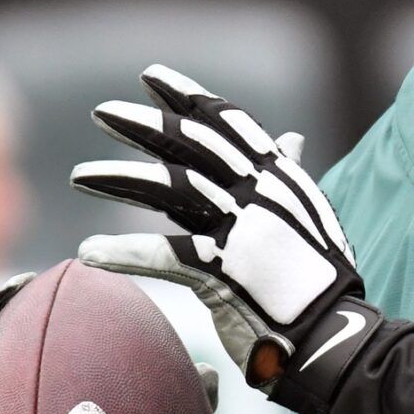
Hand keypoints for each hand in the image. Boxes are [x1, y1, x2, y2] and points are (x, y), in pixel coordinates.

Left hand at [69, 65, 380, 413]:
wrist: (332, 335)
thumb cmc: (319, 278)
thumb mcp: (310, 213)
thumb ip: (290, 174)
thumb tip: (291, 138)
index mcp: (279, 177)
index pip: (228, 123)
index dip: (187, 97)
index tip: (151, 78)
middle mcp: (260, 194)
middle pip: (192, 145)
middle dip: (145, 124)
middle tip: (104, 113)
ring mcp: (242, 230)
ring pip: (171, 188)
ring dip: (120, 179)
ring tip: (81, 176)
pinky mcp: (223, 273)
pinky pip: (162, 255)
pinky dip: (123, 254)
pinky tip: (89, 253)